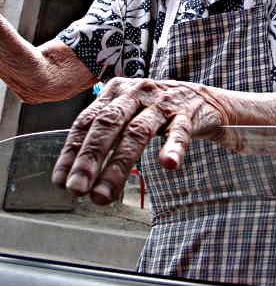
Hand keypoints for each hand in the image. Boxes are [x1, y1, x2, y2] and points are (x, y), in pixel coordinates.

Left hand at [51, 78, 234, 204]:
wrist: (204, 99)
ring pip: (138, 132)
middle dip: (89, 159)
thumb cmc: (158, 110)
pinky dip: (173, 148)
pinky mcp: (188, 114)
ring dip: (119, 165)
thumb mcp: (128, 112)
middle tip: (77, 189)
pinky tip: (168, 164)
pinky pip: (179, 132)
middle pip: (109, 124)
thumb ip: (105, 131)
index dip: (72, 151)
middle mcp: (137, 92)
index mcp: (117, 91)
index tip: (61, 180)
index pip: (88, 120)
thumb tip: (75, 170)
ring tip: (105, 194)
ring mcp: (163, 102)